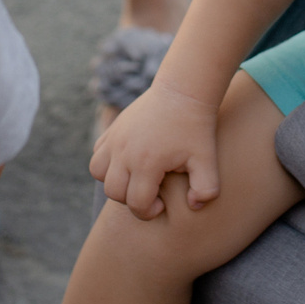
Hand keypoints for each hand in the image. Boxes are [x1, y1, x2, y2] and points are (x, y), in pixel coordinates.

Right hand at [89, 78, 220, 218]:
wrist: (183, 92)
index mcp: (147, 162)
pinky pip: (98, 154)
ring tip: (137, 176)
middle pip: (113, 192)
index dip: (149, 211)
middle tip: (152, 192)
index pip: (136, 203)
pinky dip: (108, 163)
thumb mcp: (207, 159)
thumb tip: (193, 206)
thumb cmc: (196, 128)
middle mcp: (125, 151)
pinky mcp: (112, 129)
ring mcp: (115, 138)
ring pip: (98, 172)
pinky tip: (130, 160)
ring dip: (114, 181)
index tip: (162, 203)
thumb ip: (206, 189)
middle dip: (131, 199)